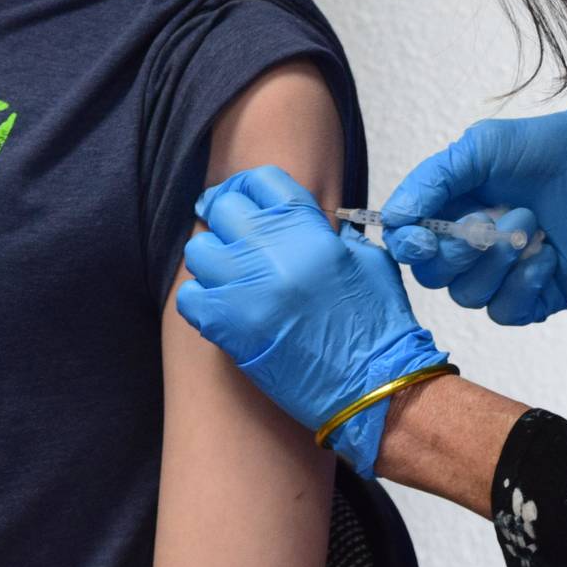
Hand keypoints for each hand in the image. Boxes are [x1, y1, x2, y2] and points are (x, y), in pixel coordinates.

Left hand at [175, 166, 447, 476]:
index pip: (261, 181)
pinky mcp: (228, 328)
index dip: (248, 187)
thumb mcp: (367, 260)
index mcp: (309, 229)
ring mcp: (246, 289)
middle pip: (223, 208)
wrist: (374, 385)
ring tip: (228, 275)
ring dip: (211, 259)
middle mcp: (272, 251)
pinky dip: (199, 299)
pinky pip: (189, 297)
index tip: (242, 199)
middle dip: (225, 217)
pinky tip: (219, 307)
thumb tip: (307, 224)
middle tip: (228, 233)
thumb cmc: (377, 327)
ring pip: (199, 250)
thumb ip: (331, 234)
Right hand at [381, 95, 566, 324]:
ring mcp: (500, 276)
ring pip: (470, 297)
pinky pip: (509, 311)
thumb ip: (433, 179)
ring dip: (500, 260)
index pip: (406, 245)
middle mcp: (467, 249)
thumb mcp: (482, 148)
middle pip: (433, 277)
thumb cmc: (546, 150)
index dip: (408, 246)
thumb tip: (392, 217)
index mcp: (446, 211)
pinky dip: (526, 281)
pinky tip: (548, 251)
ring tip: (532, 222)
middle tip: (494, 216)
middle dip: (461, 250)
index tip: (422, 238)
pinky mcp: (534, 297)